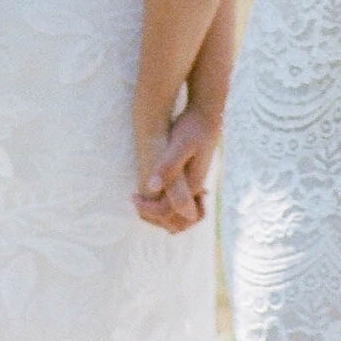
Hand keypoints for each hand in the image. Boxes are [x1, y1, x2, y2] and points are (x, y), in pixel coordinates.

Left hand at [134, 103, 217, 232]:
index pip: (166, 212)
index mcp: (192, 186)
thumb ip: (168, 167)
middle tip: (137, 201)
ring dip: (161, 216)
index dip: (147, 209)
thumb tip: (152, 187)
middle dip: (154, 218)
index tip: (133, 196)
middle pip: (176, 223)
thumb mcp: (179, 145)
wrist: (207, 117)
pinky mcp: (192, 181)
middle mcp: (195, 191)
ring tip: (143, 201)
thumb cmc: (192, 128)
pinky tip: (154, 192)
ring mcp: (195, 188)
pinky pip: (181, 206)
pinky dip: (167, 208)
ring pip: (181, 218)